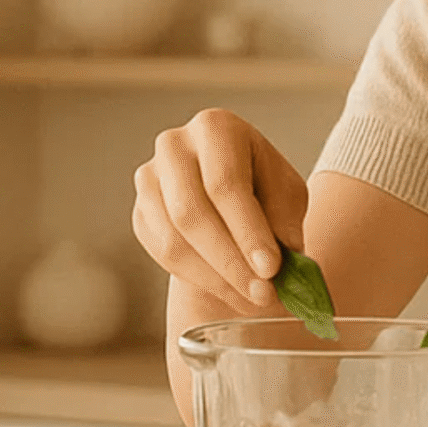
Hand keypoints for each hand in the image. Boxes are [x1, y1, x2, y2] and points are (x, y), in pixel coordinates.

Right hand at [132, 109, 309, 316]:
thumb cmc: (262, 185)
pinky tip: (229, 289)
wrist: (230, 192)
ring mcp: (150, 179)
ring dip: (215, 278)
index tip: (271, 269)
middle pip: (192, 212)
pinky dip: (198, 278)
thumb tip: (287, 265)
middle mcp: (174, 146)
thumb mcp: (286, 194)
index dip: (248, 230)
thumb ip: (285, 224)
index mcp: (216, 128)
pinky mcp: (140, 212)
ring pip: (173, 239)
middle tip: (262, 294)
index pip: (226, 184)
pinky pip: (162, 254)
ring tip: (251, 298)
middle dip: (231, 261)